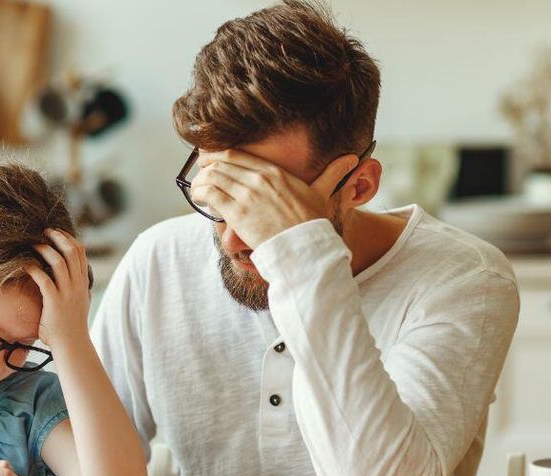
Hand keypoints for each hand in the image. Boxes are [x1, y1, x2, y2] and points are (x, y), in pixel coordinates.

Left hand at [28, 228, 91, 350]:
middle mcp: (77, 285)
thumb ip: (81, 289)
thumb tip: (81, 279)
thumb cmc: (72, 325)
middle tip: (44, 231)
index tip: (56, 232)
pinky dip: (34, 269)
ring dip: (45, 250)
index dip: (68, 238)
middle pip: (71, 252)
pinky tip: (25, 265)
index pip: (80, 252)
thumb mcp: (82, 302)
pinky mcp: (54, 302)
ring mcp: (67, 293)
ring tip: (33, 245)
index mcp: (83, 283)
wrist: (72, 345)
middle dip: (58, 237)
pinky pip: (44, 279)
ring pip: (59, 262)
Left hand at [189, 149, 360, 248]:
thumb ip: (331, 174)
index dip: (218, 155)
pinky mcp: (237, 213)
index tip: (210, 160)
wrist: (305, 247)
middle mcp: (259, 179)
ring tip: (198, 189)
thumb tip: (352, 159)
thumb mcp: (322, 193)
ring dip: (200, 181)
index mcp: (275, 171)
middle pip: (221, 162)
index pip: (236, 154)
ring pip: (212, 176)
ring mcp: (247, 195)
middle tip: (199, 172)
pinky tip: (198, 198)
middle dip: (205, 165)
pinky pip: (209, 193)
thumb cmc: (312, 223)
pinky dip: (199, 192)